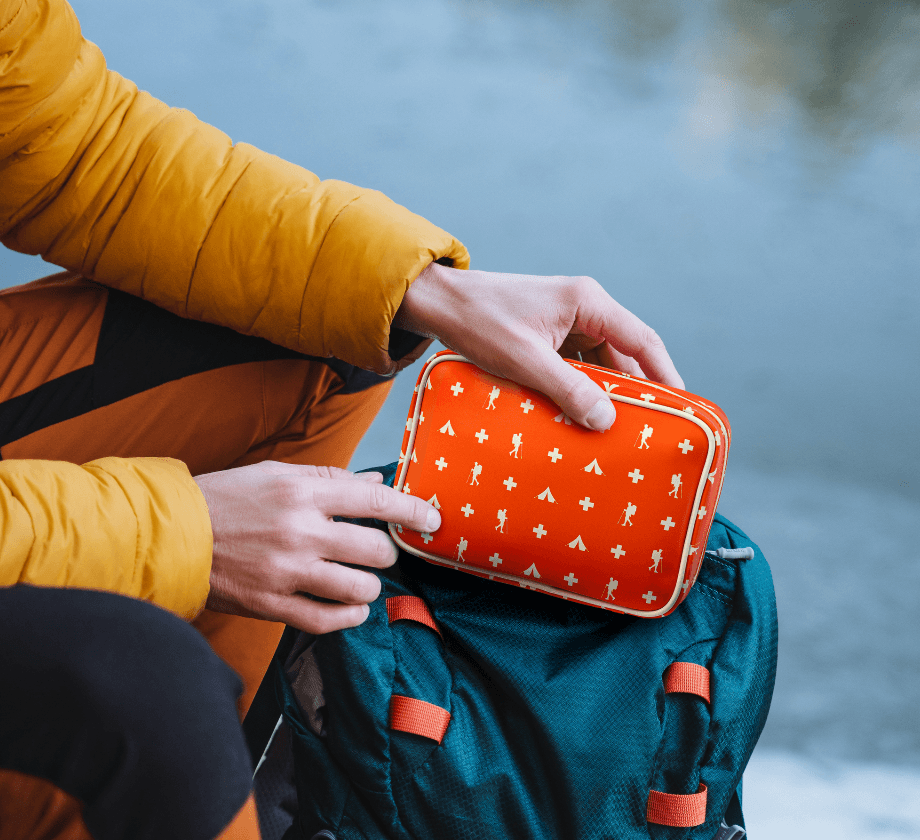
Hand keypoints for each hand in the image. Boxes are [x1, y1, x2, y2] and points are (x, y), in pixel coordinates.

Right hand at [195, 462, 439, 633]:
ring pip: (359, 588)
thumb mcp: (278, 474)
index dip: (412, 511)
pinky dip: (349, 616)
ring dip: (369, 585)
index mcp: (303, 492)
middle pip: (376, 550)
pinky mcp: (273, 605)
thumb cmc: (229, 499)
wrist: (175, 535)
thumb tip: (376, 482)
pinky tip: (351, 607)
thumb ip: (330, 479)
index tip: (432, 519)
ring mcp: (287, 571)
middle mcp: (300, 531)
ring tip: (361, 579)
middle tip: (377, 550)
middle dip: (386, 552)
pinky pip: (328, 621)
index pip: (376, 501)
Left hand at [394, 263, 683, 430]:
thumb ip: (568, 389)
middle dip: (635, 390)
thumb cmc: (481, 322)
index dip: (665, 374)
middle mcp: (585, 306)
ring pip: (600, 361)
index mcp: (588, 302)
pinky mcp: (550, 333)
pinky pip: (577, 363)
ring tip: (617, 429)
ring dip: (605, 391)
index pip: (642, 340)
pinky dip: (582, 387)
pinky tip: (582, 414)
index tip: (682, 406)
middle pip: (623, 353)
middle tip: (649, 429)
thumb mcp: (526, 360)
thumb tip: (607, 421)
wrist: (441, 304)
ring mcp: (567, 319)